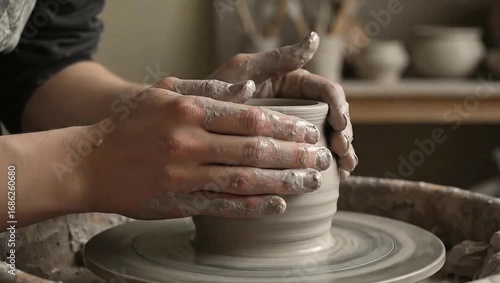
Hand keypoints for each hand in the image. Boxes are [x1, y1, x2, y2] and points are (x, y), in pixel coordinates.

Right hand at [85, 87, 333, 219]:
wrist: (88, 162)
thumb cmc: (129, 123)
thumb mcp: (164, 93)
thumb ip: (208, 91)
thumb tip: (250, 90)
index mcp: (189, 110)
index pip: (251, 117)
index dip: (286, 125)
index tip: (309, 131)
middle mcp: (190, 142)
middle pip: (256, 149)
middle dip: (294, 154)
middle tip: (321, 158)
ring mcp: (185, 175)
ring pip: (246, 179)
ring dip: (283, 182)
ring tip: (311, 182)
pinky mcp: (179, 201)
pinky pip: (224, 205)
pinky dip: (254, 207)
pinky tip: (278, 206)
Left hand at [206, 32, 356, 179]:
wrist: (190, 121)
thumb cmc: (214, 90)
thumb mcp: (245, 70)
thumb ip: (278, 58)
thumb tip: (314, 40)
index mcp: (292, 83)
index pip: (327, 92)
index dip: (339, 108)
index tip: (339, 124)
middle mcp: (297, 104)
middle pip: (333, 117)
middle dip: (343, 134)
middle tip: (341, 151)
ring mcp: (292, 128)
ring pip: (328, 138)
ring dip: (341, 153)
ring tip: (342, 169)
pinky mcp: (284, 149)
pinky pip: (310, 157)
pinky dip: (328, 166)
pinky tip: (336, 177)